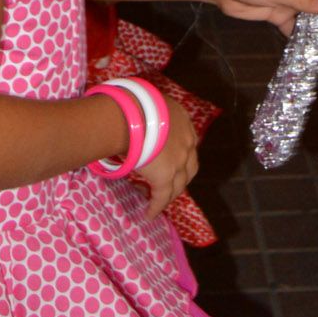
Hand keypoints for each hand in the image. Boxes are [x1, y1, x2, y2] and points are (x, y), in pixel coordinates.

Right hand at [135, 98, 198, 220]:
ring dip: (170, 193)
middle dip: (181, 176)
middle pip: (189, 166)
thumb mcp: (144, 102)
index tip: (171, 161)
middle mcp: (186, 140)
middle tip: (169, 184)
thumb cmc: (131, 102)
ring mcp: (179, 160)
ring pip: (179, 184)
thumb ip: (144, 113)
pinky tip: (149, 214)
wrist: (130, 113)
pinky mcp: (165, 176)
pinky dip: (156, 206)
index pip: (186, 141)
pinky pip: (162, 197)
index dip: (180, 154)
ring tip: (159, 201)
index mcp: (181, 119)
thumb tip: (127, 118)